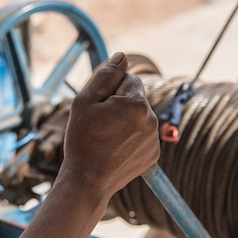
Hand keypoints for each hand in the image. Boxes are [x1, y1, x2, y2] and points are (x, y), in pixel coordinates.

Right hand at [60, 52, 159, 200]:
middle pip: (135, 98)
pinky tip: (114, 149)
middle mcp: (152, 119)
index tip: (98, 109)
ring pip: (138, 117)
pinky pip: (142, 135)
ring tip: (106, 139)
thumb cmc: (82, 140)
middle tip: (99, 125)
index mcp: (136, 103)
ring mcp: (154, 138)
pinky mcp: (154, 154)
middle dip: (119, 105)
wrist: (88, 180)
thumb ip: (105, 74)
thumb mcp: (85, 101)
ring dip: (125, 121)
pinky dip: (130, 138)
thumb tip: (122, 57)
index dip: (109, 91)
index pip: (128, 79)